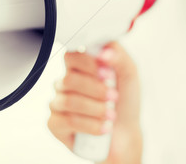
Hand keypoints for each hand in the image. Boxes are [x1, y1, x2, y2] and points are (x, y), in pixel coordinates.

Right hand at [48, 42, 141, 163]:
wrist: (126, 133)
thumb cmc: (125, 101)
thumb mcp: (129, 74)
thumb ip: (119, 56)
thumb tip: (104, 53)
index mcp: (79, 67)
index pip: (71, 56)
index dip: (89, 64)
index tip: (108, 74)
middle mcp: (65, 82)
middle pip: (69, 79)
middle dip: (97, 90)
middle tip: (114, 97)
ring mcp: (58, 103)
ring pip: (69, 101)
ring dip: (96, 109)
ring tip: (111, 114)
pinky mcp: (55, 124)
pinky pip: (68, 121)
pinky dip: (91, 125)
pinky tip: (103, 127)